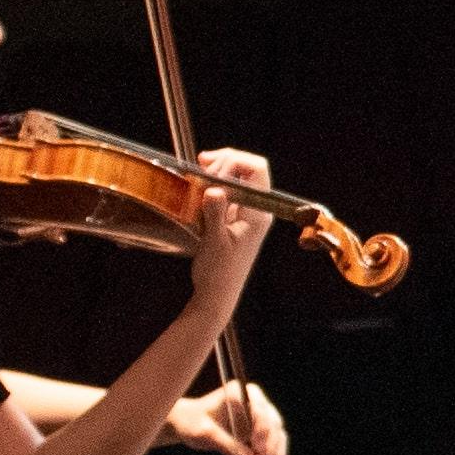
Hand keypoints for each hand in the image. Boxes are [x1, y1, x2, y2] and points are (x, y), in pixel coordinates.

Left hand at [166, 380, 288, 454]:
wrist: (186, 423)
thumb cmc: (191, 422)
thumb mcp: (207, 435)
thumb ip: (231, 448)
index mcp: (240, 393)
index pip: (260, 411)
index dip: (263, 431)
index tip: (258, 450)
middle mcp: (254, 400)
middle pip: (273, 425)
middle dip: (270, 450)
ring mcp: (260, 414)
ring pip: (277, 436)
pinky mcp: (260, 428)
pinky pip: (274, 443)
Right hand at [184, 148, 276, 300]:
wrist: (217, 294)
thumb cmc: (218, 273)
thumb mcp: (214, 242)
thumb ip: (215, 214)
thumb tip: (214, 190)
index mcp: (258, 213)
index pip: (256, 169)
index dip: (234, 160)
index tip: (208, 166)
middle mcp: (256, 208)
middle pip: (246, 168)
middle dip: (222, 163)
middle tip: (199, 173)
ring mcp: (246, 211)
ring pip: (235, 177)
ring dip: (215, 172)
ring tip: (196, 180)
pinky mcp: (234, 216)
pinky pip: (226, 190)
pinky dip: (211, 184)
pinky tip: (196, 189)